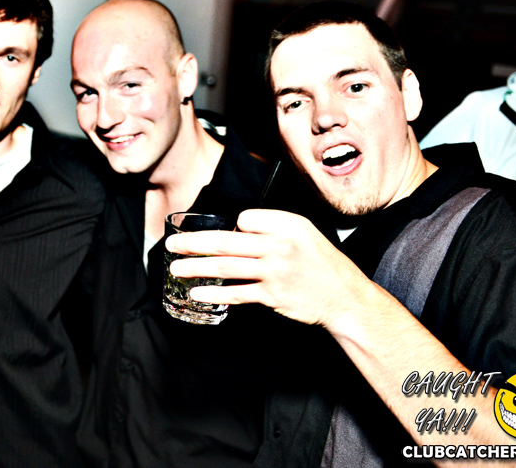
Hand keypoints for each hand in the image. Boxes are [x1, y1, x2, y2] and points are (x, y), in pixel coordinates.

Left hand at [166, 209, 371, 330]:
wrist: (344, 296)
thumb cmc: (322, 264)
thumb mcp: (304, 233)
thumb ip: (273, 228)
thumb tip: (238, 231)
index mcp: (287, 224)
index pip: (245, 219)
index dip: (234, 228)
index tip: (227, 237)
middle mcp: (279, 244)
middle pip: (225, 241)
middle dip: (192, 243)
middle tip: (171, 245)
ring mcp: (274, 270)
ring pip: (225, 267)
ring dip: (195, 268)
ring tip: (176, 268)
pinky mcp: (272, 295)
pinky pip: (236, 292)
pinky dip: (214, 293)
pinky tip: (197, 293)